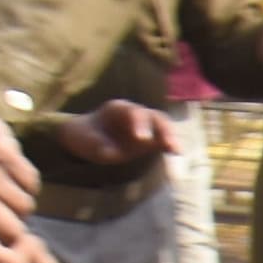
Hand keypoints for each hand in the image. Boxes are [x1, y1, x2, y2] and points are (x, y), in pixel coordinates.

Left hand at [50, 99, 176, 171]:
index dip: (140, 124)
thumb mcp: (86, 139)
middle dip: (163, 129)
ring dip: (171, 137)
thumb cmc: (85, 135)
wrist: (87, 138)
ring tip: (177, 151)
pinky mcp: (150, 137)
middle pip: (154, 116)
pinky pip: (163, 138)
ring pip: (163, 125)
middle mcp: (136, 113)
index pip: (134, 112)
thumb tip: (110, 152)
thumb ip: (98, 143)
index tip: (142, 139)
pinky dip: (171, 144)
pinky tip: (177, 153)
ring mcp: (145, 125)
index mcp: (119, 109)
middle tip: (167, 144)